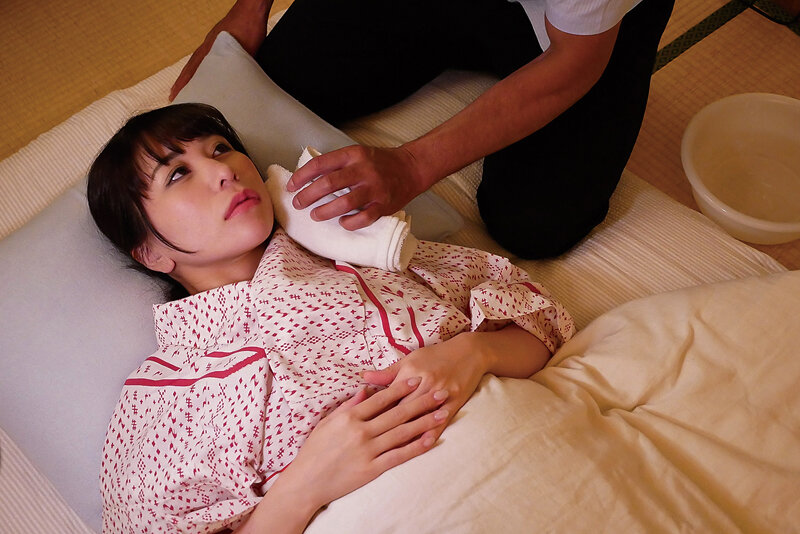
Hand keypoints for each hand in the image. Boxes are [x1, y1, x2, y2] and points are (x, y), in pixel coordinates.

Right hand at [169, 0, 269, 100]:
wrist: (251, 8)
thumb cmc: (249, 27)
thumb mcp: (246, 52)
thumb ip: (238, 68)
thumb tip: (238, 85)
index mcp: (211, 50)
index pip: (192, 71)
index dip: (183, 84)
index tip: (175, 95)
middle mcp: (207, 46)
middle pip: (190, 67)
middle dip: (181, 82)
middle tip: (173, 95)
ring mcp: (211, 41)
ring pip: (195, 61)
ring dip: (188, 74)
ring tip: (182, 84)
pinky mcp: (218, 38)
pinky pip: (203, 55)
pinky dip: (199, 64)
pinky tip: (202, 68)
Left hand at [287, 145, 428, 229]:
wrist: (411, 168)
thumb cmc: (380, 163)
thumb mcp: (358, 154)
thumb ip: (338, 164)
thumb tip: (309, 178)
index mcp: (353, 155)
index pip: (320, 164)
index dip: (302, 176)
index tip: (292, 186)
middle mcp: (363, 170)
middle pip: (328, 184)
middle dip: (308, 196)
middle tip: (298, 204)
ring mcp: (374, 188)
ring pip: (344, 203)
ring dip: (325, 211)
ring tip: (315, 215)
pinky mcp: (384, 205)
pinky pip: (363, 218)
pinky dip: (350, 223)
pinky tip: (343, 223)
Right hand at [287, 377, 447, 509]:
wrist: (306, 482)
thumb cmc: (315, 451)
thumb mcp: (328, 423)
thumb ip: (348, 406)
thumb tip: (365, 390)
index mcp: (350, 417)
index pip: (381, 399)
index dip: (400, 388)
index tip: (417, 379)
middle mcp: (361, 431)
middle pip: (397, 413)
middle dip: (422, 401)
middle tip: (441, 392)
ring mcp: (368, 450)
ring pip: (402, 433)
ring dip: (425, 422)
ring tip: (442, 413)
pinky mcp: (372, 469)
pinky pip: (399, 456)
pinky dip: (416, 447)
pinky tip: (431, 440)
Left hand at [362, 333, 488, 443]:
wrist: (469, 352)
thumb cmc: (435, 355)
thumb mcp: (410, 359)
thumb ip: (388, 373)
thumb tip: (364, 379)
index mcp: (410, 372)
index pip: (389, 396)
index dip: (376, 411)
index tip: (363, 426)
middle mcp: (424, 383)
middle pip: (402, 409)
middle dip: (387, 427)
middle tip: (372, 444)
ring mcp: (440, 394)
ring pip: (420, 417)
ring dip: (407, 434)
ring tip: (392, 450)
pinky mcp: (454, 402)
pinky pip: (441, 420)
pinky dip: (432, 432)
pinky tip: (424, 444)